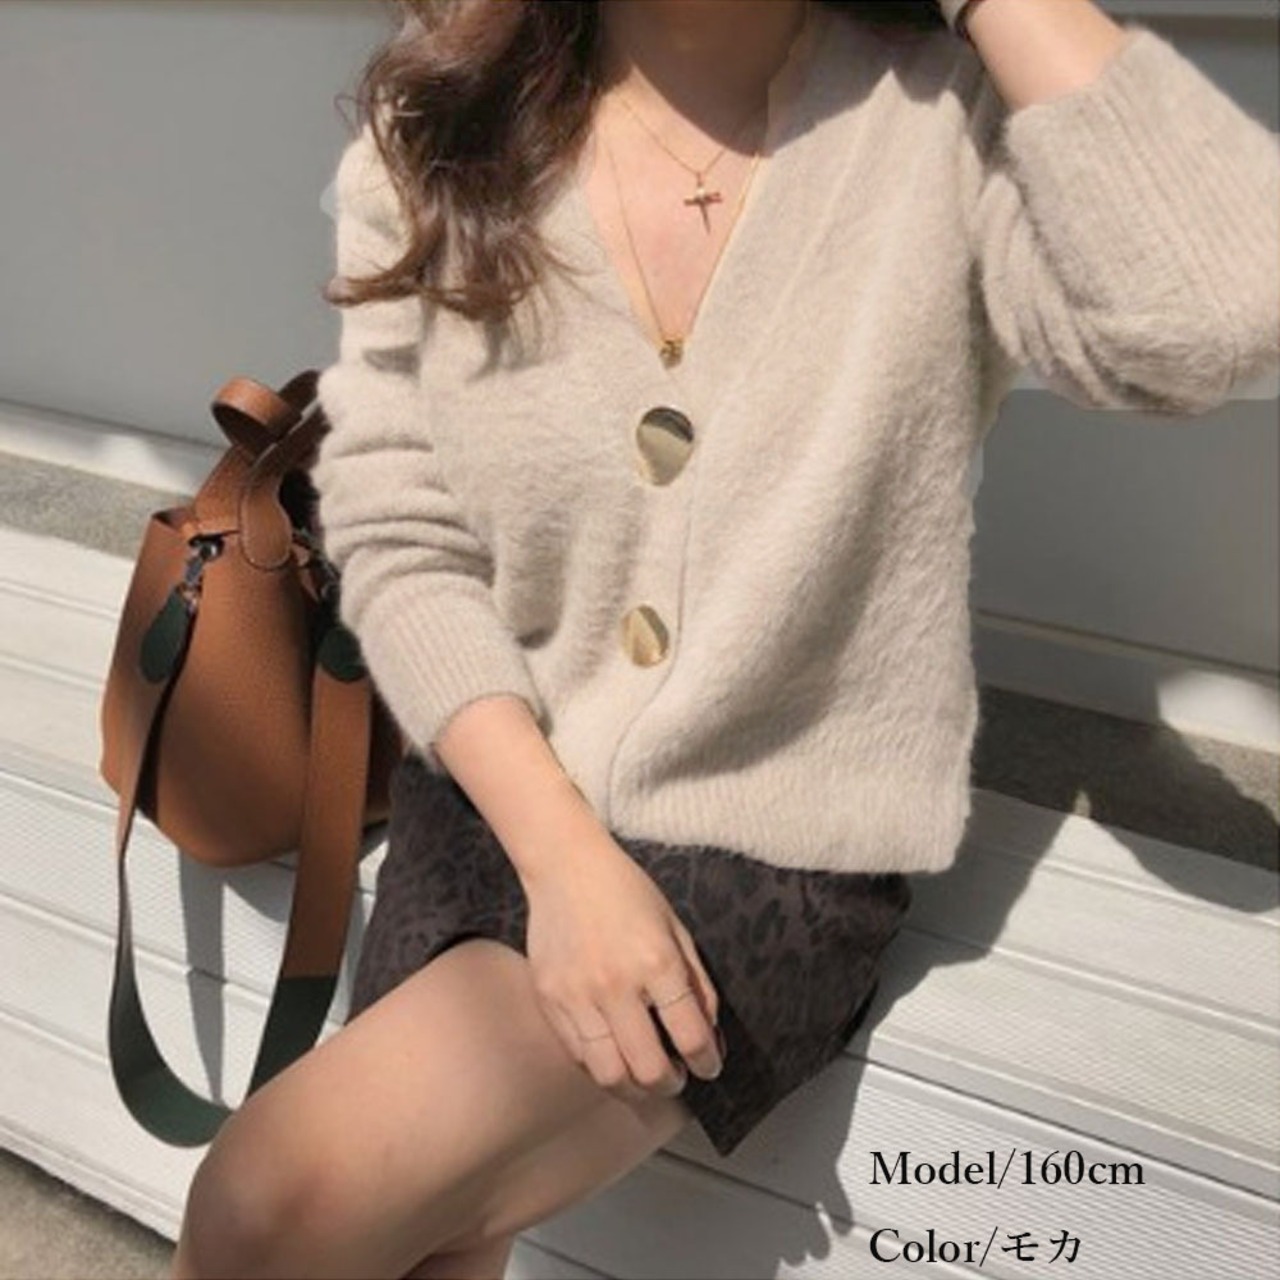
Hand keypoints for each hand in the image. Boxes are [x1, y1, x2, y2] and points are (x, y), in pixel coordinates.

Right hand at [521, 833, 724, 1103]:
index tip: (709, 1066)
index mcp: (657, 962)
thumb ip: (696, 984)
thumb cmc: (626, 891)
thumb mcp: (676, 929)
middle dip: (671, 1085)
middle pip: (648, 1069)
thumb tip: (710, 1035)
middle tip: (678, 1079)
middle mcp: (616, 984)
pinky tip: (614, 1054)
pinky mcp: (549, 999)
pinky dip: (600, 1065)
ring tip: (645, 1078)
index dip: (707, 1062)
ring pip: (608, 1074)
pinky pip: (577, 1054)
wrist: (566, 865)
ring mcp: (577, 995)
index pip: (690, 1036)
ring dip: (634, 1089)